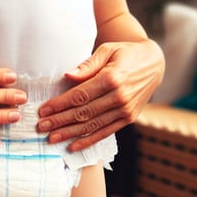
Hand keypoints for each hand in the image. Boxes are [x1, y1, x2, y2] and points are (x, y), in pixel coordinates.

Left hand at [37, 39, 164, 151]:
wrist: (155, 63)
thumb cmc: (126, 53)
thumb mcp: (107, 50)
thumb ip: (87, 65)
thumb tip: (68, 76)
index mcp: (112, 78)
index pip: (80, 95)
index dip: (59, 104)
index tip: (43, 110)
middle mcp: (119, 97)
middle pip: (83, 113)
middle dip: (60, 121)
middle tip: (41, 127)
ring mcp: (125, 110)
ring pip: (92, 125)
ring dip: (70, 133)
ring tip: (52, 138)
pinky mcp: (129, 118)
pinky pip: (106, 132)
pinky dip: (89, 140)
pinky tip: (73, 146)